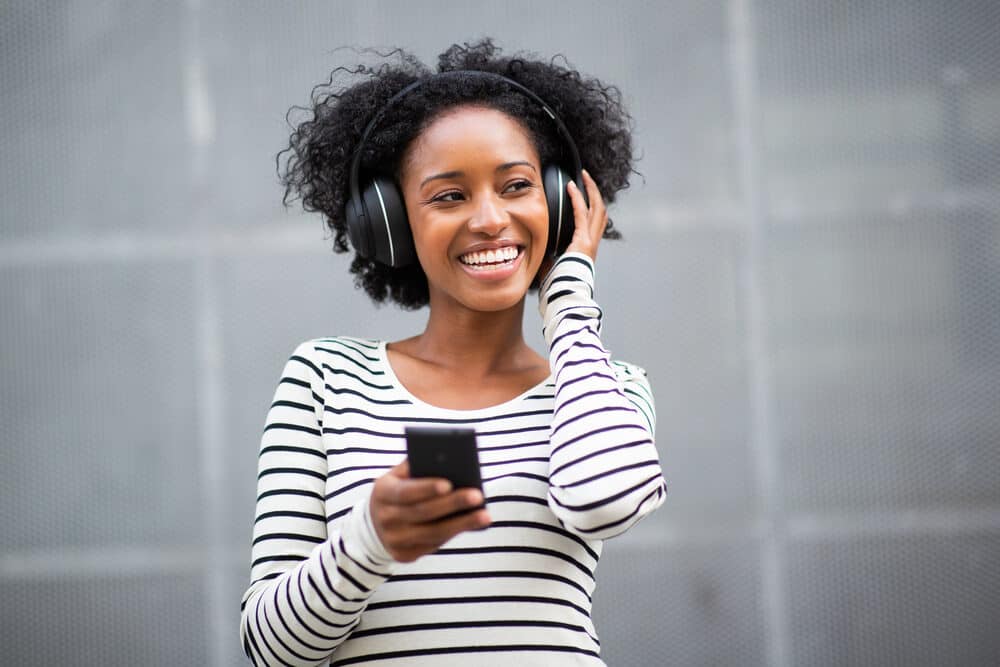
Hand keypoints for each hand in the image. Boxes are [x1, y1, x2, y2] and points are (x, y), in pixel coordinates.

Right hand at [370, 460, 490, 562]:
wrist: (376, 521)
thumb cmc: (399, 489)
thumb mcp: (399, 474)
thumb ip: (418, 466)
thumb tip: (450, 461)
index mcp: (382, 492)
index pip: (405, 492)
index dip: (426, 488)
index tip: (449, 483)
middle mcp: (385, 518)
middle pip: (423, 513)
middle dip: (452, 504)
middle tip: (477, 496)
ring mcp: (394, 540)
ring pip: (433, 533)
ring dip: (462, 524)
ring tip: (485, 515)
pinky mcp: (404, 555)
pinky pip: (434, 544)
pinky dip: (455, 533)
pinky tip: (474, 525)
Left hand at [537, 169, 607, 279]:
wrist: (564, 296)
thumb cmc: (557, 286)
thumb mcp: (551, 266)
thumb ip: (548, 256)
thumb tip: (536, 251)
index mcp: (586, 248)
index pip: (593, 221)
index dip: (591, 205)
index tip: (582, 191)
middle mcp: (592, 243)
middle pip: (600, 211)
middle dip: (595, 192)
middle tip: (586, 177)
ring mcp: (589, 242)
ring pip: (596, 209)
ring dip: (591, 190)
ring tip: (584, 176)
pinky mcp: (583, 241)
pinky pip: (581, 214)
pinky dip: (577, 199)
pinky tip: (571, 187)